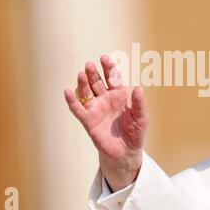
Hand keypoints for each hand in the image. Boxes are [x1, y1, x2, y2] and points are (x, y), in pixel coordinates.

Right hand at [64, 55, 148, 191]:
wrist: (126, 152)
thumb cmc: (135, 132)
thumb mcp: (141, 117)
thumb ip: (139, 103)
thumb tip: (138, 87)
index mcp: (119, 95)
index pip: (112, 78)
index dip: (109, 68)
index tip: (105, 58)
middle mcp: (105, 99)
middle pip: (97, 82)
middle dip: (94, 73)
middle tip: (90, 65)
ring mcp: (96, 109)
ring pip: (87, 93)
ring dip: (83, 84)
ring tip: (82, 74)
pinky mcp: (88, 121)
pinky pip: (78, 109)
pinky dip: (72, 101)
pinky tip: (68, 92)